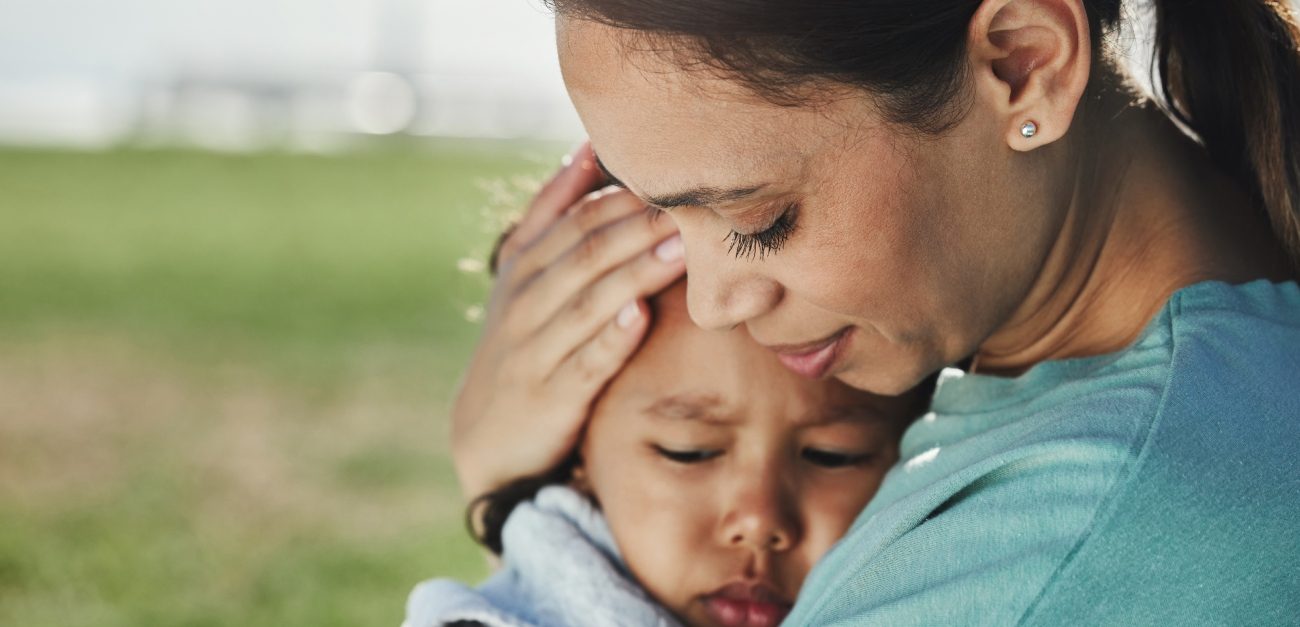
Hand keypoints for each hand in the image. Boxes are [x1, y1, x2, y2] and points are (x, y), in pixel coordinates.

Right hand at [451, 143, 684, 500]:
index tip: (672, 174)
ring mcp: (536, 349)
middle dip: (639, 226)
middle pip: (587, 254)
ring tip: (681, 249)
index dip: (624, 195)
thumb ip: (554, 212)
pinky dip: (611, 340)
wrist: (488, 434)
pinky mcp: (551, 397)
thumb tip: (588, 146)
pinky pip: (584, 364)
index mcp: (525, 266)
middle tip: (691, 205)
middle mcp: (526, 301)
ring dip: (635, 273)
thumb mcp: (526, 273)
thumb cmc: (526, 339)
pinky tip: (641, 316)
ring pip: (589, 303)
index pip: (577, 219)